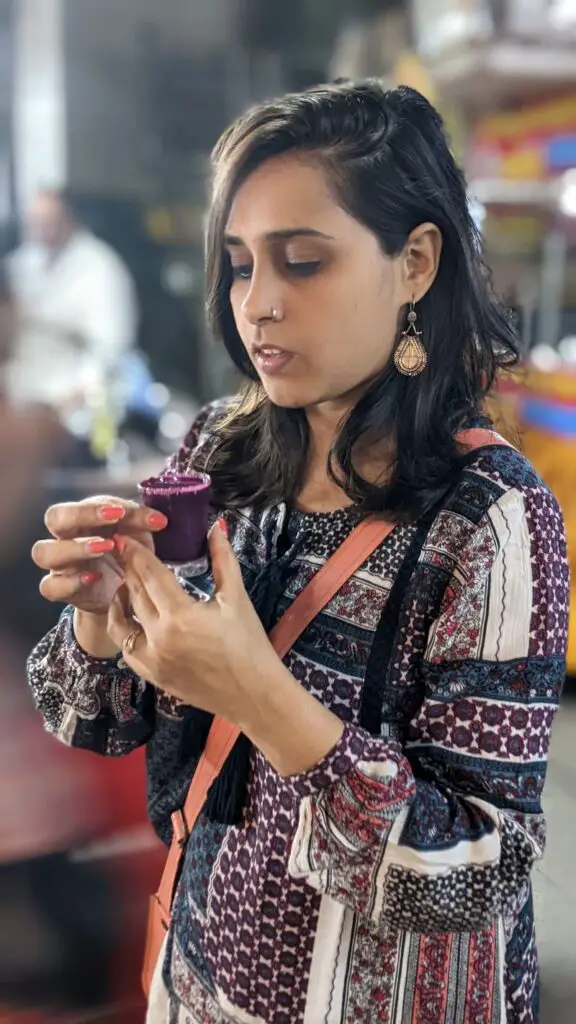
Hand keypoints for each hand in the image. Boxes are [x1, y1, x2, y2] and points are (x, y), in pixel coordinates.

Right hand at [32, 496, 167, 615]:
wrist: (123, 593)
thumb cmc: (127, 553)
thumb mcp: (137, 535)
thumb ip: (143, 523)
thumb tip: (159, 520)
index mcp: (81, 519)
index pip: (77, 504)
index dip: (94, 508)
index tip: (121, 513)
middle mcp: (64, 538)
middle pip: (54, 518)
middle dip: (81, 516)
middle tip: (113, 521)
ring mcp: (59, 565)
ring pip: (44, 552)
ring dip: (75, 547)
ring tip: (105, 548)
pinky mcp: (60, 590)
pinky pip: (50, 586)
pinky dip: (71, 582)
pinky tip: (94, 578)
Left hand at [107, 521, 275, 722]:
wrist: (254, 694)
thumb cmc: (250, 645)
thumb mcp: (237, 599)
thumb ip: (223, 560)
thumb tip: (217, 526)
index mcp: (181, 616)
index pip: (150, 575)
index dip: (135, 553)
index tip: (124, 537)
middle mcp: (159, 638)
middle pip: (134, 594)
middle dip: (127, 569)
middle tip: (121, 550)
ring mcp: (152, 660)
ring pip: (122, 622)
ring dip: (121, 600)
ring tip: (126, 583)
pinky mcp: (152, 676)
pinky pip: (127, 648)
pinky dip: (125, 630)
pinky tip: (132, 617)